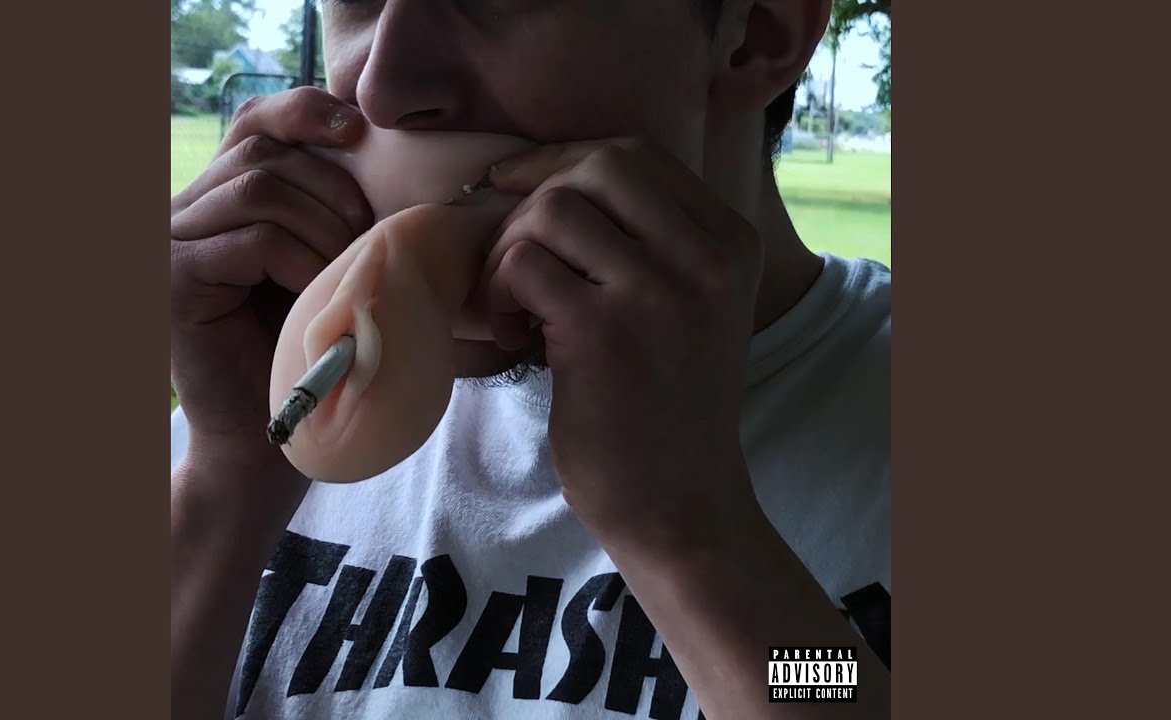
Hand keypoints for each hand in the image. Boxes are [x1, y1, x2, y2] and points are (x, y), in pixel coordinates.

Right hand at [171, 87, 372, 472]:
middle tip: (368, 236)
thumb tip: (375, 144)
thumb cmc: (311, 350)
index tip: (359, 128)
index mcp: (220, 199)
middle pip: (262, 150)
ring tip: (344, 271)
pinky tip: (318, 292)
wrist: (273, 433)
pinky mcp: (174, 279)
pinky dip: (302, 260)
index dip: (304, 111)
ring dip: (322, 226)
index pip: (253, 122)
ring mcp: (170, 243)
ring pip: (259, 190)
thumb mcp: (325, 263)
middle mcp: (184, 211)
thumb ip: (328, 207)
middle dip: (332, 186)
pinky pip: (253, 239)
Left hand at [479, 138, 764, 553]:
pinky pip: (525, 265)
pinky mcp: (604, 334)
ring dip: (510, 250)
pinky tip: (510, 334)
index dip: (564, 161)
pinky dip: (499, 292)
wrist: (679, 503)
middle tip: (511, 255)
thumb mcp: (690, 306)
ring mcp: (659, 294)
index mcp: (732, 242)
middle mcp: (707, 259)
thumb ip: (649, 239)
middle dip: (535, 197)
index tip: (519, 188)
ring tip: (512, 304)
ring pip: (553, 211)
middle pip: (597, 167)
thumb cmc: (667, 405)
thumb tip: (544, 175)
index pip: (637, 155)